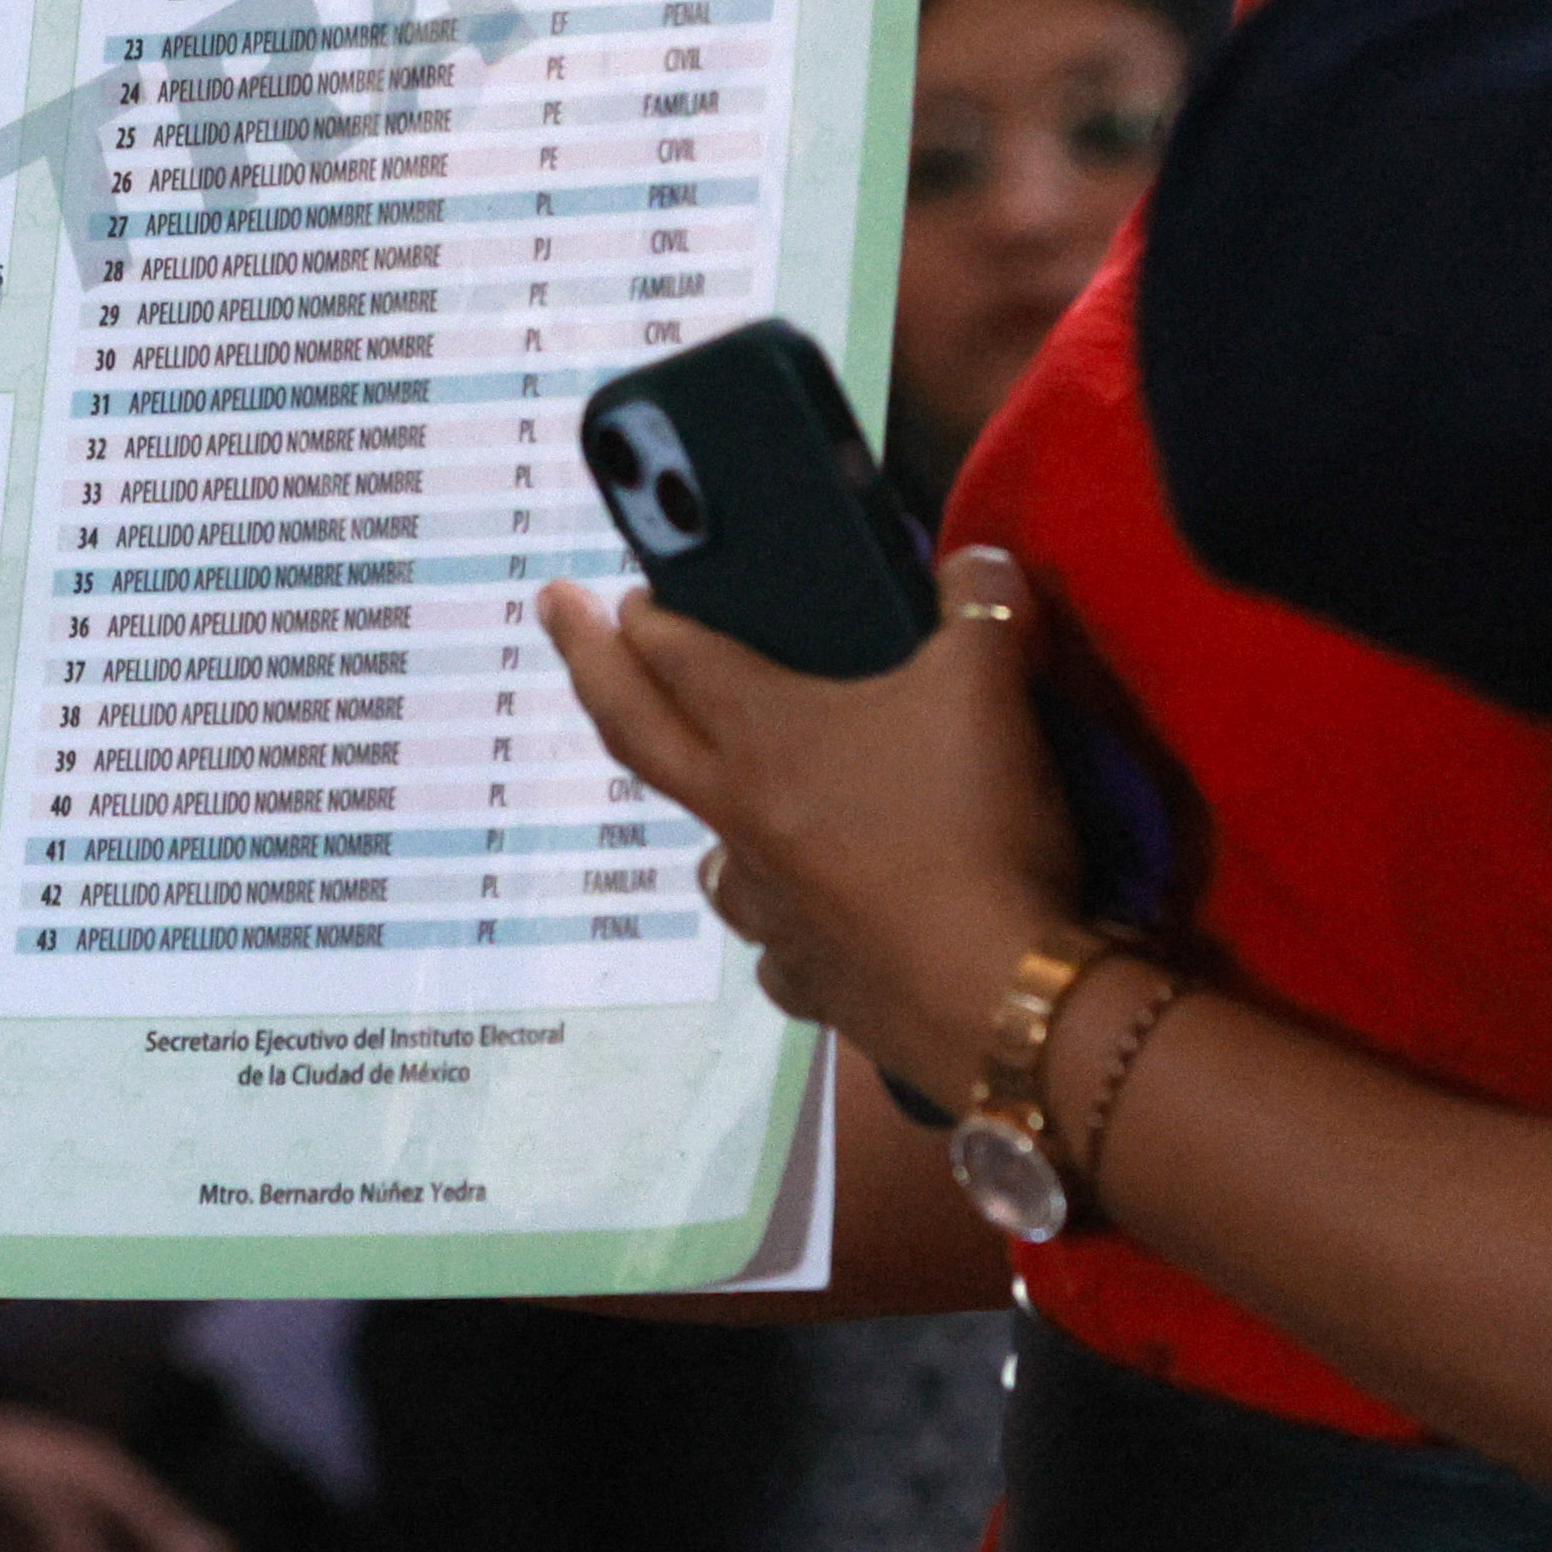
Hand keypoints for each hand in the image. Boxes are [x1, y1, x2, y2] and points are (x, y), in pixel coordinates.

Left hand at [536, 547, 1078, 1113]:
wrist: (998, 997)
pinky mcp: (809, 979)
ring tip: (715, 786)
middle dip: (585, 659)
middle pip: (636, 727)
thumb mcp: (990, 686)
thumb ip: (984, 606)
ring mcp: (766, 905)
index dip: (648, 612)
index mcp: (764, 732)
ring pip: (708, 848)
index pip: (678, 653)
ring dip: (702, 809)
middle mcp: (741, 814)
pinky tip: (809, 918)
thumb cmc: (970, 828)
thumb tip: (981, 554)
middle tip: (553, 609)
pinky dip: (787, 924)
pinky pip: (778, 944)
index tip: (621, 591)